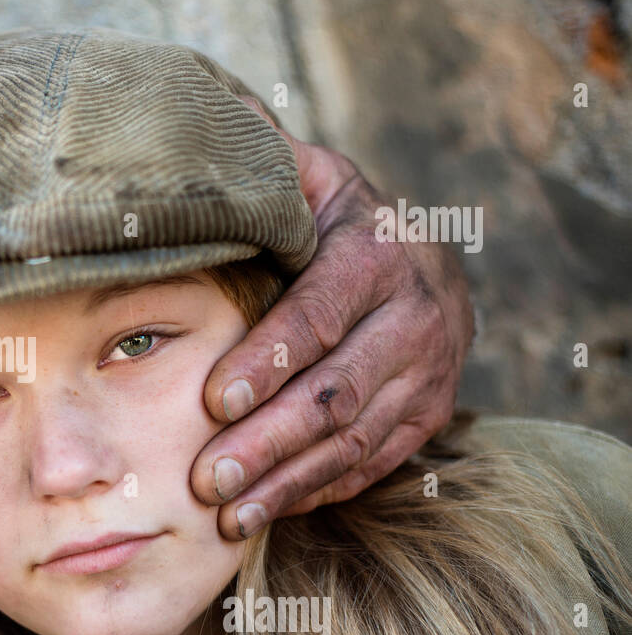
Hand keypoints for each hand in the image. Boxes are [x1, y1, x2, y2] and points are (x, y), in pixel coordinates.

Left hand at [191, 96, 474, 540]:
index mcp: (375, 255)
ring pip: (355, 441)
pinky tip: (266, 512)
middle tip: (206, 478)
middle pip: (336, 393)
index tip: (215, 401)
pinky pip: (373, 464)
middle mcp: (414, 317)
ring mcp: (428, 374)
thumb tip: (207, 119)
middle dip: (268, 440)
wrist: (429, 259)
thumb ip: (264, 163)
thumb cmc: (338, 220)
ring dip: (288, 481)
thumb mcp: (312, 180)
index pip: (318, 316)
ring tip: (227, 514)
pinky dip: (319, 491)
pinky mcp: (428, 415)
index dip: (268, 361)